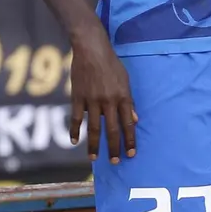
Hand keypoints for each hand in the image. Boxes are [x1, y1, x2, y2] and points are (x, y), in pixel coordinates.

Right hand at [69, 25, 137, 162]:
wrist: (91, 49)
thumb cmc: (111, 64)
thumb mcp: (125, 80)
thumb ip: (129, 100)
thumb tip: (135, 119)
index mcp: (122, 96)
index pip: (128, 123)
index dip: (130, 139)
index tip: (132, 153)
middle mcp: (108, 101)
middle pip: (111, 130)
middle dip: (114, 148)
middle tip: (115, 162)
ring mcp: (92, 100)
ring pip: (93, 128)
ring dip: (94, 145)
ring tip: (94, 158)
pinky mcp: (78, 98)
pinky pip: (76, 118)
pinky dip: (75, 131)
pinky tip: (75, 141)